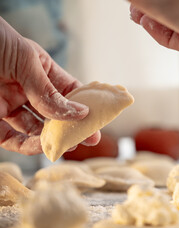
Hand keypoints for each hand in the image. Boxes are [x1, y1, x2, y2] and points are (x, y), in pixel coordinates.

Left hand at [0, 17, 99, 155]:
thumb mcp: (26, 60)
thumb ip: (48, 91)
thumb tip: (78, 113)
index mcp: (40, 71)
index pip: (69, 91)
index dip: (85, 105)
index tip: (97, 119)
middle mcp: (27, 90)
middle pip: (55, 113)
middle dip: (72, 126)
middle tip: (88, 138)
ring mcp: (11, 105)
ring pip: (37, 128)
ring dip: (53, 138)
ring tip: (68, 144)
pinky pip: (14, 138)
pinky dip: (29, 145)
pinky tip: (43, 146)